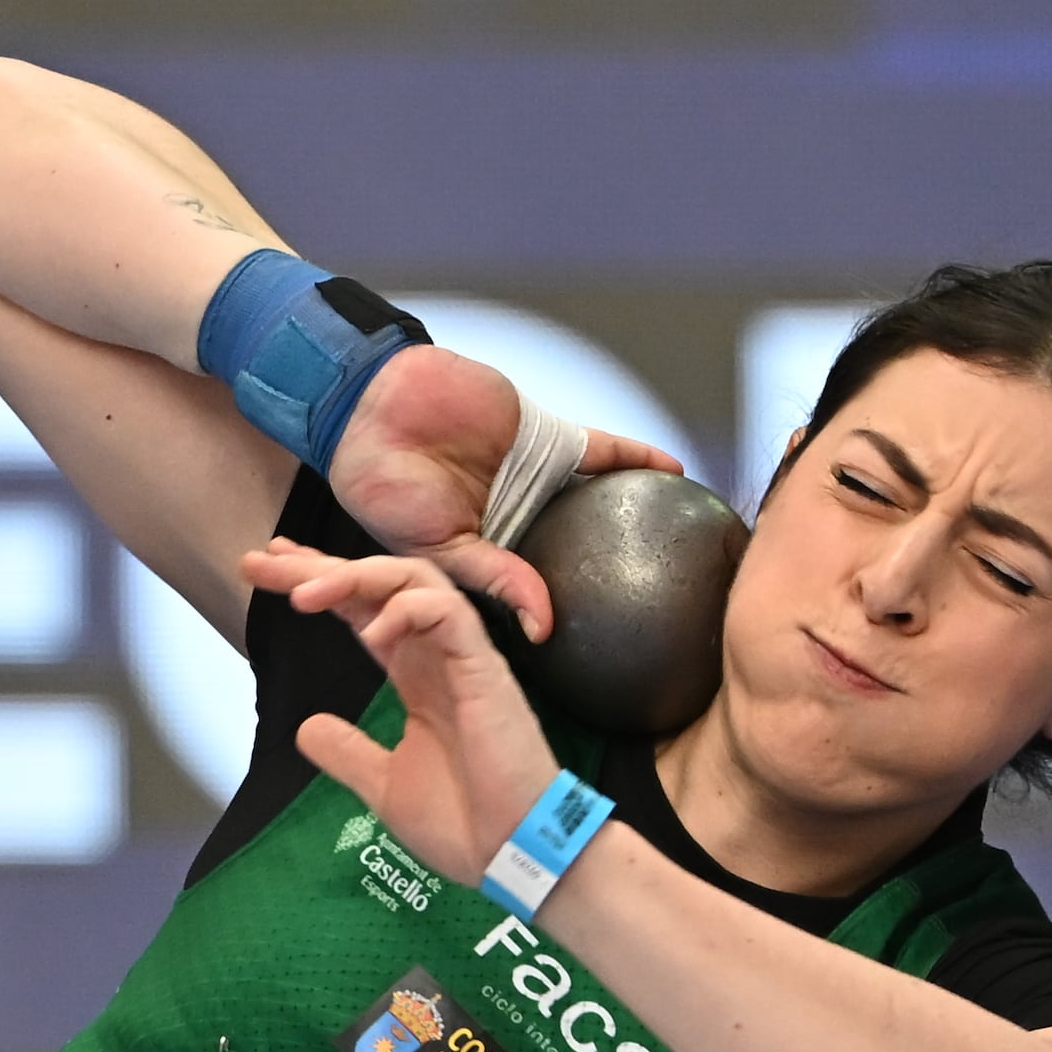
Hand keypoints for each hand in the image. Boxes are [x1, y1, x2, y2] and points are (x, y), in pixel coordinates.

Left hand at [258, 546, 571, 885]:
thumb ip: (348, 752)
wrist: (510, 856)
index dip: (322, 586)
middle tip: (268, 560)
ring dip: (357, 579)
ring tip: (306, 596)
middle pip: (380, 585)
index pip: (365, 612)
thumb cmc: (462, 825)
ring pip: (416, 581)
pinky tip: (370, 634)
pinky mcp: (485, 669)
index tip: (269, 571)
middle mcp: (438, 656)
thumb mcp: (384, 786)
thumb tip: (306, 729)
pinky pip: (448, 612)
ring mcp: (463, 658)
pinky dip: (405, 611)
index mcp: (418, 679)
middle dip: (321, 568)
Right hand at [321, 341, 684, 637]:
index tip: (601, 644)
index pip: (536, 588)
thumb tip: (543, 625)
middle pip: (577, 546)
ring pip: (596, 502)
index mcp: (486, 551)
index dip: (564, 612)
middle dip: (613, 568)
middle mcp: (517, 515)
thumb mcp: (435, 549)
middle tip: (660, 596)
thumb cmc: (383, 485)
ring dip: (634, 516)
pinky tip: (672, 470)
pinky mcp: (544, 437)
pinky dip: (634, 457)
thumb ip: (494, 579)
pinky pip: (600, 450)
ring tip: (681, 540)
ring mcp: (535, 475)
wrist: (370, 406)